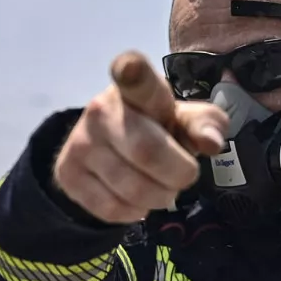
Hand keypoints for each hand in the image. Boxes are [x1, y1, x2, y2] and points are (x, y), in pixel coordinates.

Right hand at [53, 51, 229, 223]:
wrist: (106, 148)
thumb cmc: (157, 128)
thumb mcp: (185, 120)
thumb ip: (205, 125)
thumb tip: (211, 143)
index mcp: (135, 89)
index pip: (134, 78)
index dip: (132, 72)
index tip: (129, 68)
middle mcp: (101, 110)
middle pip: (147, 153)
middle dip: (178, 175)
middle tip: (182, 175)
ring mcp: (80, 143)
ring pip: (132, 189)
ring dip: (159, 198)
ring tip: (160, 187)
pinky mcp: (68, 175)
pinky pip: (113, 209)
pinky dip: (135, 212)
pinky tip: (136, 200)